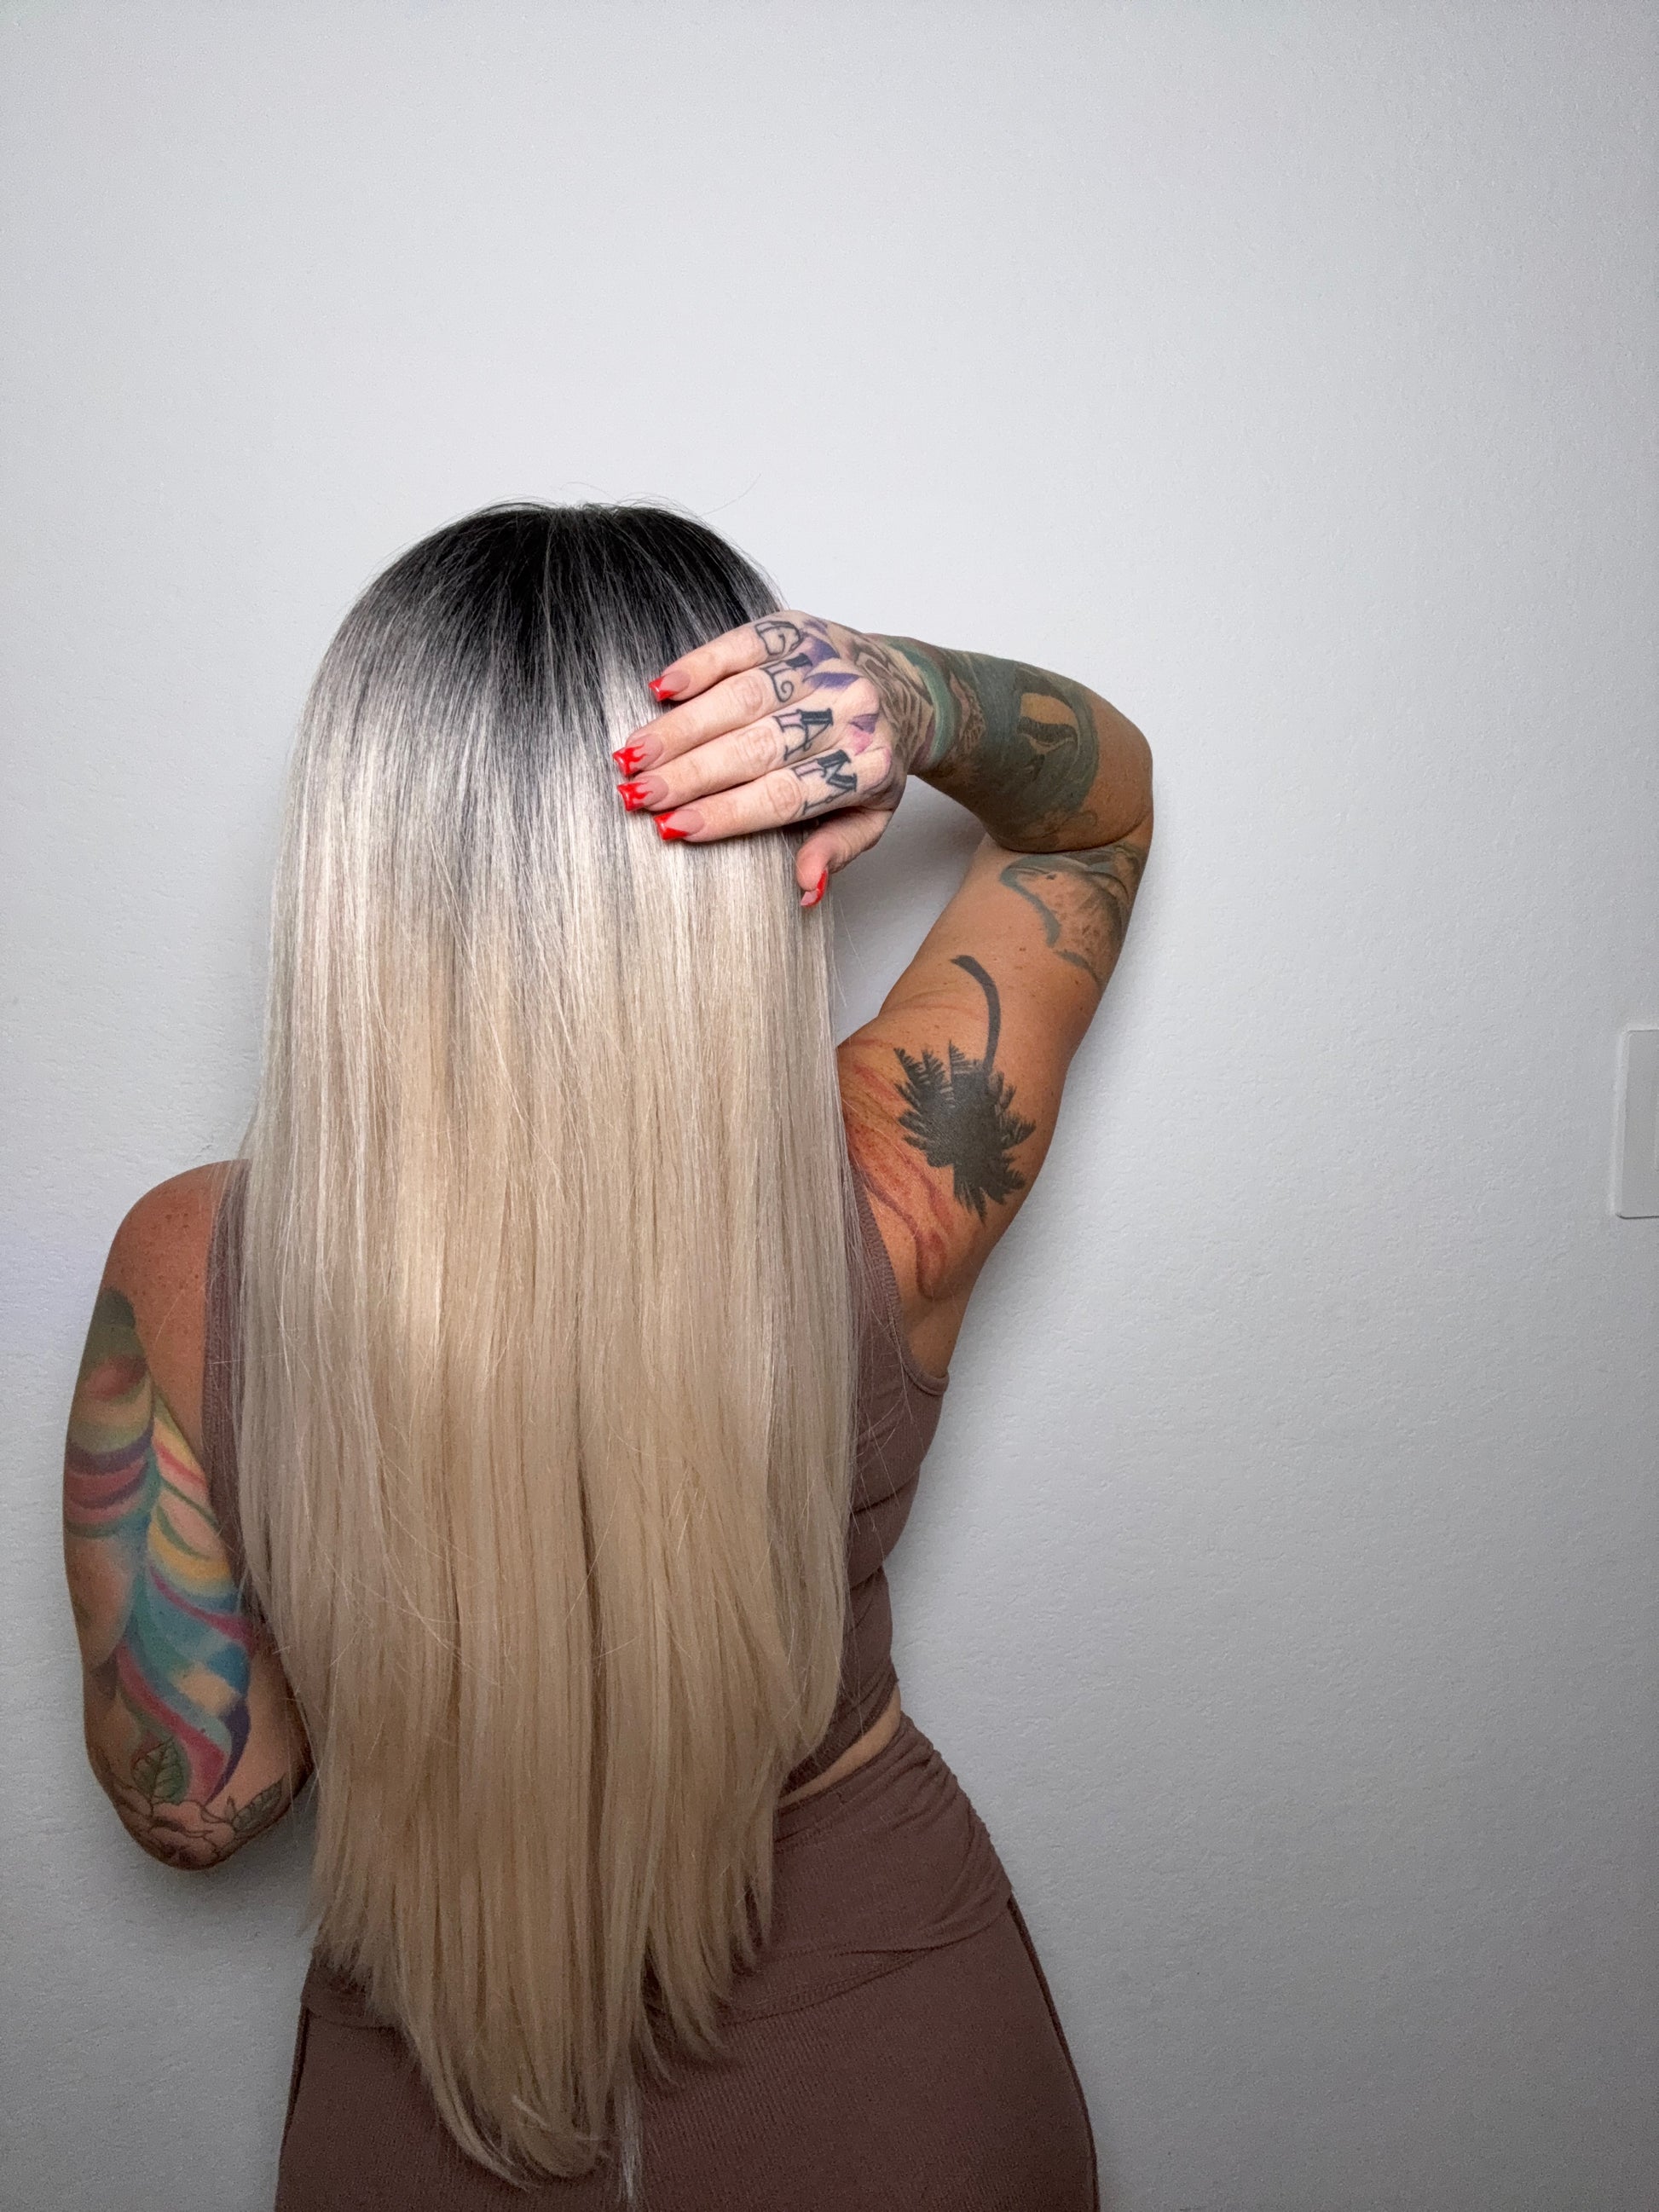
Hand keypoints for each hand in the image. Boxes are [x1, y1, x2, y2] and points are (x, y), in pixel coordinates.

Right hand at [610, 614, 928, 907]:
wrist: (907, 686)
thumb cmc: (873, 759)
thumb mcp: (870, 816)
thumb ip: (837, 849)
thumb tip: (805, 889)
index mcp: (867, 766)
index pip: (786, 796)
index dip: (727, 812)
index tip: (674, 828)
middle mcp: (848, 711)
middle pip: (758, 748)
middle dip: (691, 773)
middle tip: (638, 794)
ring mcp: (824, 665)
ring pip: (744, 697)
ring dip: (682, 726)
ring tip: (634, 753)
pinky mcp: (799, 629)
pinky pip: (744, 644)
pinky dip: (700, 665)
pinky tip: (662, 689)